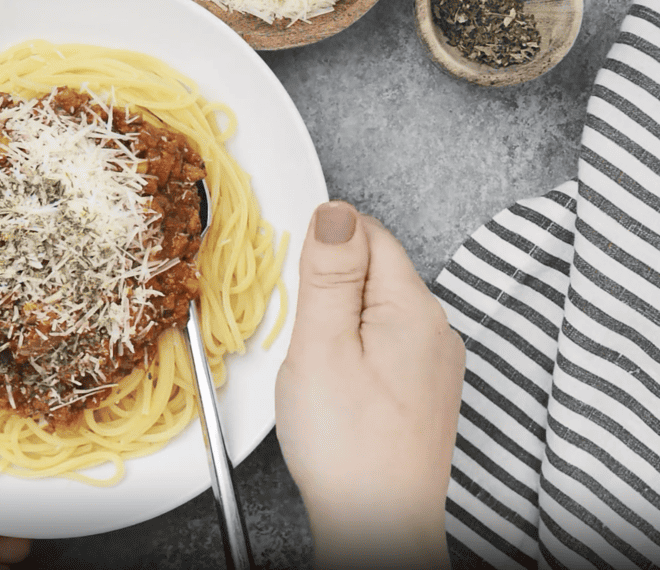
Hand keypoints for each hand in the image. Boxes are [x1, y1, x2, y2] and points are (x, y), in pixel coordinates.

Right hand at [275, 201, 464, 569]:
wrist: (377, 524)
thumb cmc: (349, 449)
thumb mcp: (322, 346)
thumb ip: (329, 274)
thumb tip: (335, 210)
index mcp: (413, 308)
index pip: (368, 233)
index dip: (323, 248)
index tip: (299, 285)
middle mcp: (435, 330)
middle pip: (373, 270)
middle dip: (328, 289)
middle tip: (305, 340)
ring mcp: (432, 363)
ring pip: (375, 310)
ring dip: (338, 323)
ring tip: (318, 369)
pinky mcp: (421, 391)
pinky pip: (382, 345)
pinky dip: (352, 353)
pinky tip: (336, 389)